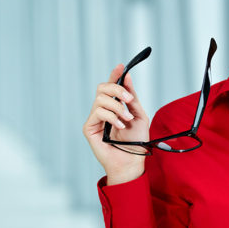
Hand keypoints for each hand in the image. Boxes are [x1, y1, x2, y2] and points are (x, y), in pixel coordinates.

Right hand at [82, 64, 149, 184]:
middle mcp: (103, 110)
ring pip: (100, 99)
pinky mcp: (89, 128)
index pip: (112, 87)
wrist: (131, 161)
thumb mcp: (139, 115)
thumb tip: (127, 77)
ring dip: (117, 107)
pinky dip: (111, 117)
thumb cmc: (136, 142)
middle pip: (103, 88)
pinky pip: (97, 112)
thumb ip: (132, 97)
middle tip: (129, 100)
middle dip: (117, 90)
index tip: (121, 66)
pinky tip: (119, 126)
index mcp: (115, 106)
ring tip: (126, 119)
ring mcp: (95, 119)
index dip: (115, 75)